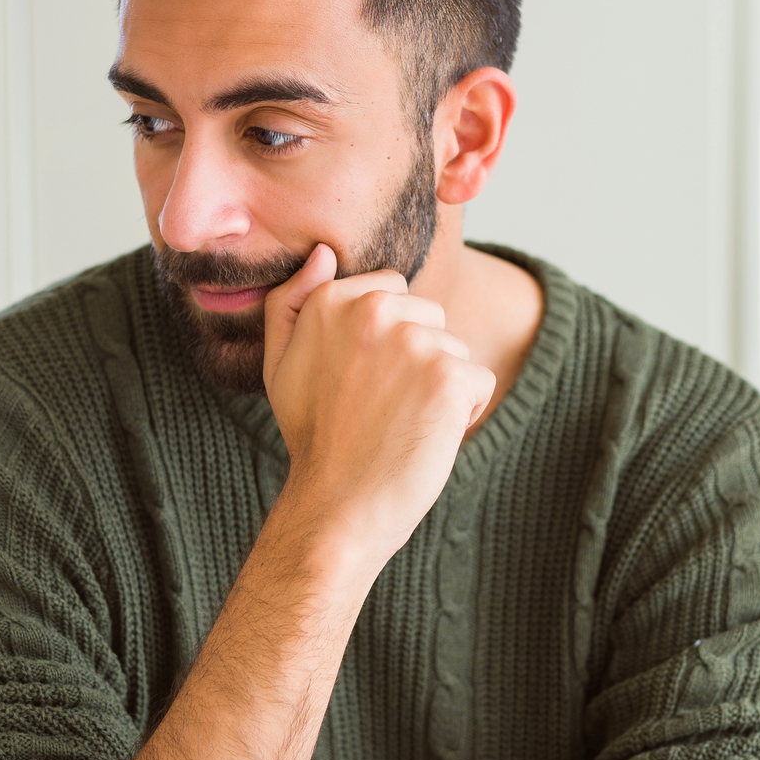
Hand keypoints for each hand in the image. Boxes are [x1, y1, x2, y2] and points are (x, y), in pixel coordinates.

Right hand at [263, 245, 495, 564]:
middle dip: (417, 360)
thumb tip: (323, 254)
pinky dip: (462, 414)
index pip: (392, 291)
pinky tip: (424, 436)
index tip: (359, 383)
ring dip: (439, 388)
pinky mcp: (450, 374)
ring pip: (455, 351)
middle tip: (379, 408)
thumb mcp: (280, 364)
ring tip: (399, 424)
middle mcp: (372, 310)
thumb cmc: (314, 438)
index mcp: (330, 300)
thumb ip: (292, 302)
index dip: (386, 341)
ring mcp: (414, 341)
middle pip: (430, 318)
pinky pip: (479, 381)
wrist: (337, 506)